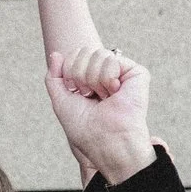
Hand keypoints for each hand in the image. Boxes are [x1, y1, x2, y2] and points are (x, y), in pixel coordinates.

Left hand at [45, 50, 155, 183]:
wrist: (106, 139)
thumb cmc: (85, 127)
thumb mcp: (61, 101)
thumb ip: (54, 77)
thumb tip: (56, 54)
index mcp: (90, 80)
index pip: (74, 56)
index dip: (69, 73)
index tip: (77, 93)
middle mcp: (106, 74)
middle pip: (83, 52)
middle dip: (79, 75)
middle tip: (90, 96)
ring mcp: (122, 73)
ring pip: (97, 53)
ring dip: (93, 80)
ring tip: (104, 97)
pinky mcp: (136, 73)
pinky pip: (111, 58)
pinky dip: (107, 78)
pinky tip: (114, 92)